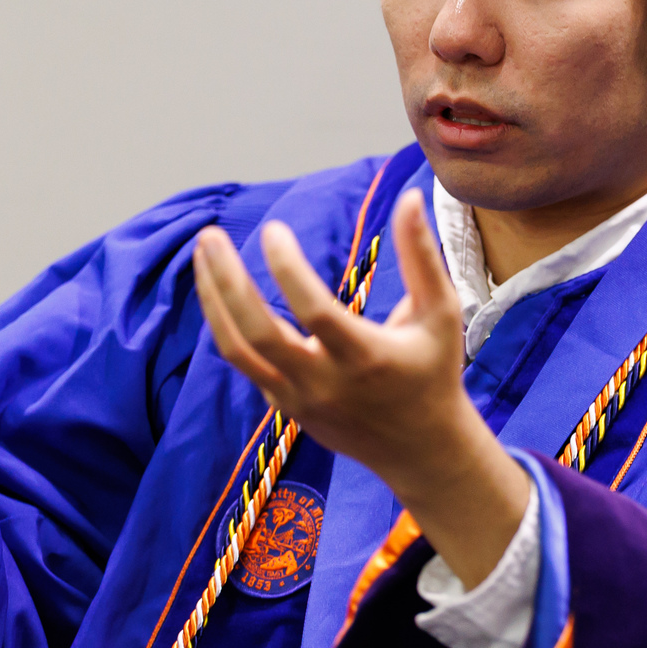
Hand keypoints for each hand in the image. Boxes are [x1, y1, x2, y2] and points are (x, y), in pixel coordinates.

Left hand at [192, 188, 529, 584]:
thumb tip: (408, 197)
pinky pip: (244, 362)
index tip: (274, 230)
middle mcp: (325, 382)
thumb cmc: (434, 372)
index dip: (288, 269)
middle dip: (227, 281)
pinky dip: (228, 322)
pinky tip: (223, 287)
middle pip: (258, 333)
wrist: (420, 451)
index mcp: (366, 357)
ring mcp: (298, 399)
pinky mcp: (284, 407)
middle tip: (210, 236)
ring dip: (213, 300)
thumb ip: (422, 256)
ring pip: (237, 349)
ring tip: (205, 254)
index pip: (315, 312)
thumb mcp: (441, 313)